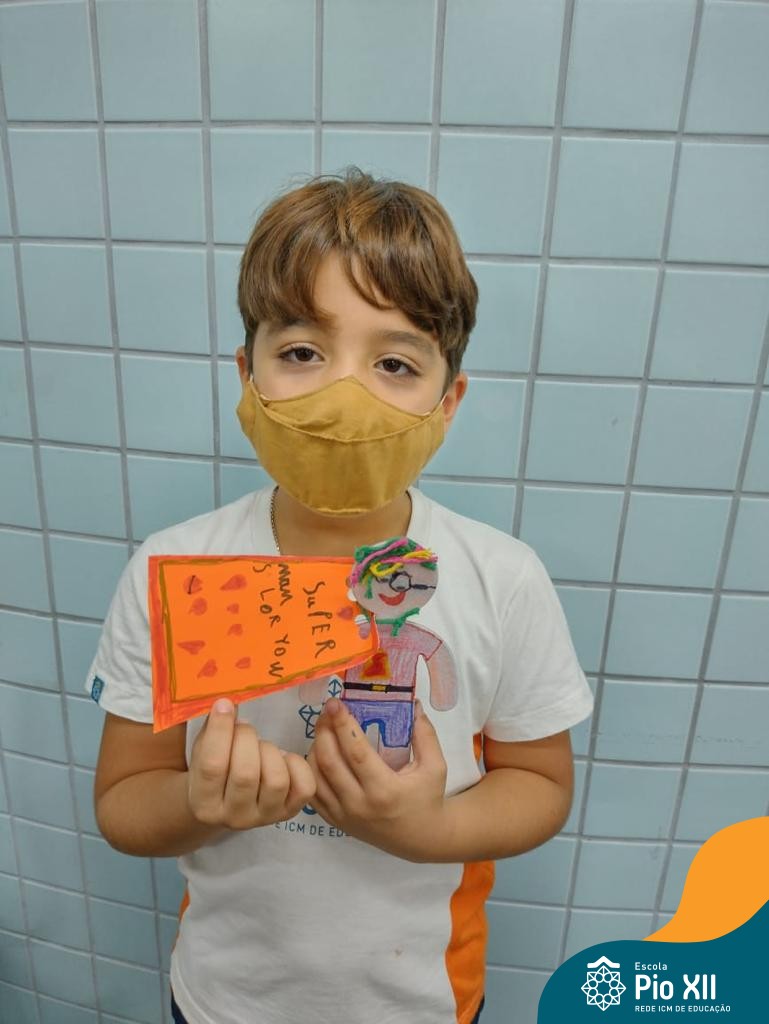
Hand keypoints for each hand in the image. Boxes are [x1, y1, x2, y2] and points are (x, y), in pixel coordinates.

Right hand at [188, 698, 315, 830]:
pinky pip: (304, 787)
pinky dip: (296, 765)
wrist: (230, 801)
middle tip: (243, 728)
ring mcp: (265, 817)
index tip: (225, 704)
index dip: (220, 730)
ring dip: (269, 751)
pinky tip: (282, 758)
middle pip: (246, 774)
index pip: (212, 766)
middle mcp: (234, 818)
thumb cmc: (216, 769)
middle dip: (246, 738)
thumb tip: (227, 704)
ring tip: (261, 745)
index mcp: (204, 804)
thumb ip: (210, 730)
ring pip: (276, 780)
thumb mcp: (203, 751)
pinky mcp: (290, 811)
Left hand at [306, 698, 451, 861]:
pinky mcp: (334, 821)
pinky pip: (313, 792)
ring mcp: (343, 815)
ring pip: (316, 776)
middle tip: (327, 711)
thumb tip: (413, 704)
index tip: (336, 703)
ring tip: (324, 729)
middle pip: (329, 761)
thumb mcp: (435, 766)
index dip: (343, 725)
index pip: (356, 752)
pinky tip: (320, 752)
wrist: (421, 839)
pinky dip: (311, 769)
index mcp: (384, 790)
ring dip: (315, 747)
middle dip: (324, 730)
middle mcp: (359, 804)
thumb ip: (425, 735)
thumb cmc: (428, 798)